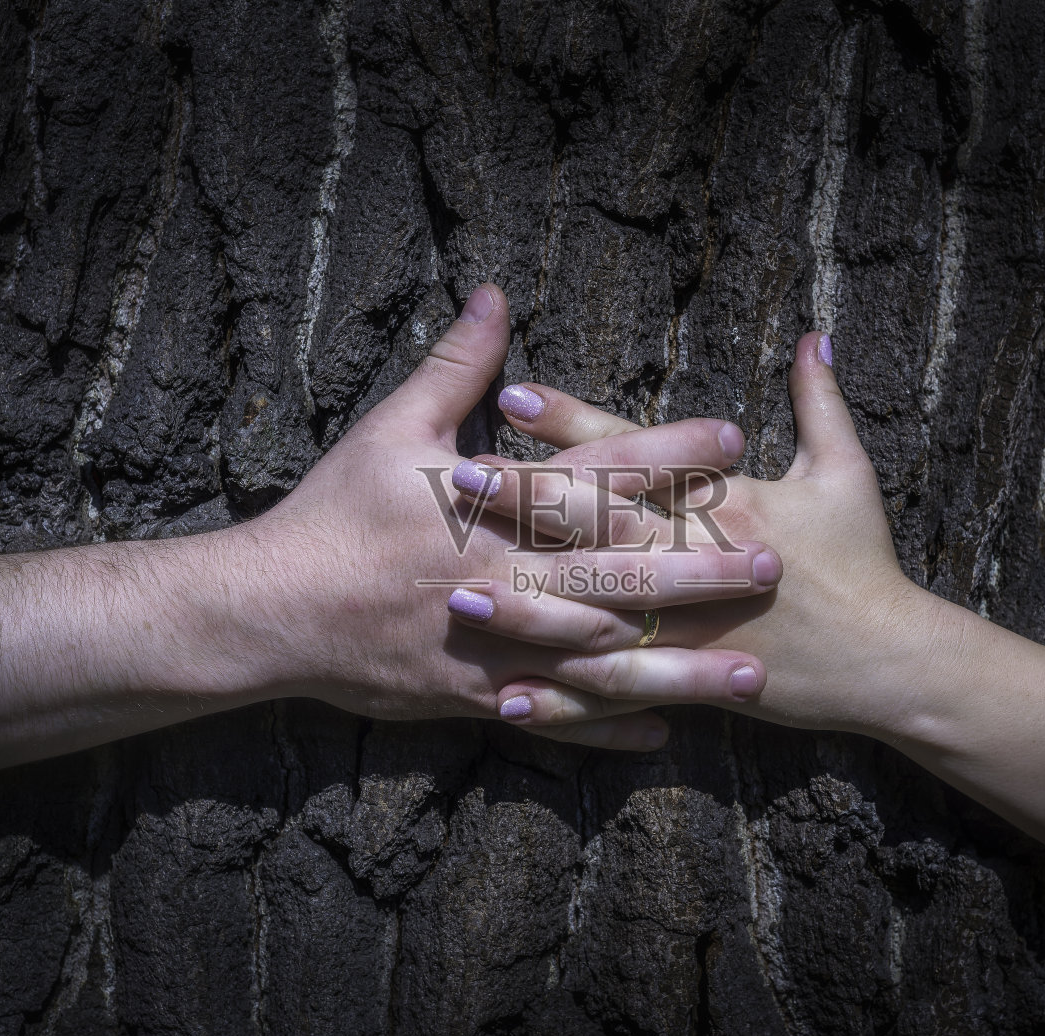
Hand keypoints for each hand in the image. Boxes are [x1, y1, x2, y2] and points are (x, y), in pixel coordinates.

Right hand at [226, 283, 782, 749]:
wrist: (270, 613)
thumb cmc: (332, 513)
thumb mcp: (390, 428)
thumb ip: (456, 366)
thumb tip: (494, 293)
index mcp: (491, 507)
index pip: (595, 473)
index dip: (665, 455)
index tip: (731, 440)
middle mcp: (506, 578)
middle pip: (619, 575)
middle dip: (700, 570)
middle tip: (773, 564)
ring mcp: (495, 645)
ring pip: (602, 662)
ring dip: (679, 668)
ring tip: (749, 677)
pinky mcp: (476, 694)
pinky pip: (554, 716)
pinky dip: (606, 728)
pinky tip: (664, 733)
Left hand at [465, 332, 953, 738]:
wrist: (887, 662)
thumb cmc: (865, 563)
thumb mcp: (848, 473)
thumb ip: (820, 401)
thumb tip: (817, 335)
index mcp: (726, 502)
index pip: (635, 453)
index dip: (573, 425)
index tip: (512, 395)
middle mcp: (696, 561)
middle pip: (597, 526)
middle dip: (525, 502)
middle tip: (454, 477)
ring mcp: (688, 627)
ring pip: (592, 613)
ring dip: (523, 606)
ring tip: (454, 595)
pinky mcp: (688, 679)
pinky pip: (616, 690)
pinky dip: (565, 698)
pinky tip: (506, 697)